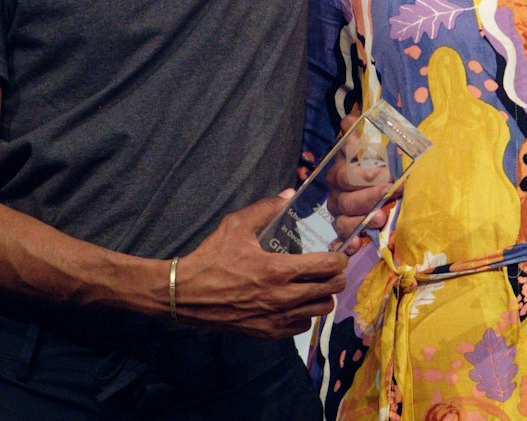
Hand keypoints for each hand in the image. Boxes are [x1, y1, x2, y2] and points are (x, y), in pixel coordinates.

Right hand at [173, 193, 347, 338]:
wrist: (187, 294)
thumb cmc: (211, 258)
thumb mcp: (235, 226)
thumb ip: (265, 208)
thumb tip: (288, 194)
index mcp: (278, 270)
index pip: (327, 267)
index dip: (339, 259)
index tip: (338, 254)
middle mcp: (283, 298)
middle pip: (330, 291)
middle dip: (336, 277)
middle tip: (331, 269)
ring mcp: (277, 319)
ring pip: (320, 311)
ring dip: (324, 296)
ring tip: (316, 285)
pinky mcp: (268, 333)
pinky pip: (302, 326)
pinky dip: (306, 314)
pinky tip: (297, 302)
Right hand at [324, 112, 392, 242]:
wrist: (385, 177)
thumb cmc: (380, 158)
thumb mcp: (373, 139)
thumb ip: (359, 129)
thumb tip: (350, 120)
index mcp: (342, 171)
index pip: (346, 175)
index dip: (364, 175)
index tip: (386, 174)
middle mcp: (337, 193)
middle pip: (346, 200)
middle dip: (368, 198)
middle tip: (389, 194)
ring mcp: (340, 213)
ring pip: (342, 221)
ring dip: (361, 222)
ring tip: (380, 219)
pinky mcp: (347, 231)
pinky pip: (341, 240)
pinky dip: (348, 244)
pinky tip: (358, 245)